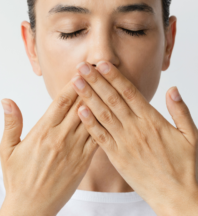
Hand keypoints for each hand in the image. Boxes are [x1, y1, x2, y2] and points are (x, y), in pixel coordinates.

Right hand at [0, 79, 98, 215]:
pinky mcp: (83, 162)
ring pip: (90, 120)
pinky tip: (110, 112)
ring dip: (99, 101)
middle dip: (88, 86)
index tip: (80, 71)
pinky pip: (96, 139)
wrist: (32, 208)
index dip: (72, 85)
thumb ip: (11, 123)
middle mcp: (61, 138)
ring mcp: (75, 150)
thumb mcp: (8, 150)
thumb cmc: (17, 178)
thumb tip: (7, 101)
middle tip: (98, 70)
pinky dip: (103, 123)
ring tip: (108, 85)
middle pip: (78, 106)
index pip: (60, 102)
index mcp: (42, 132)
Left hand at [71, 61, 197, 213]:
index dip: (114, 76)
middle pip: (112, 99)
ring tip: (76, 82)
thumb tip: (173, 88)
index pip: (129, 92)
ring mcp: (124, 142)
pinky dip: (89, 123)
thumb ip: (180, 111)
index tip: (101, 64)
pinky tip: (79, 110)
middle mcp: (135, 128)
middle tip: (82, 66)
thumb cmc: (186, 167)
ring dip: (88, 97)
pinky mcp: (116, 157)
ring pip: (103, 114)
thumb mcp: (192, 136)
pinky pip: (99, 137)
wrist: (178, 198)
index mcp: (152, 120)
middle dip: (95, 81)